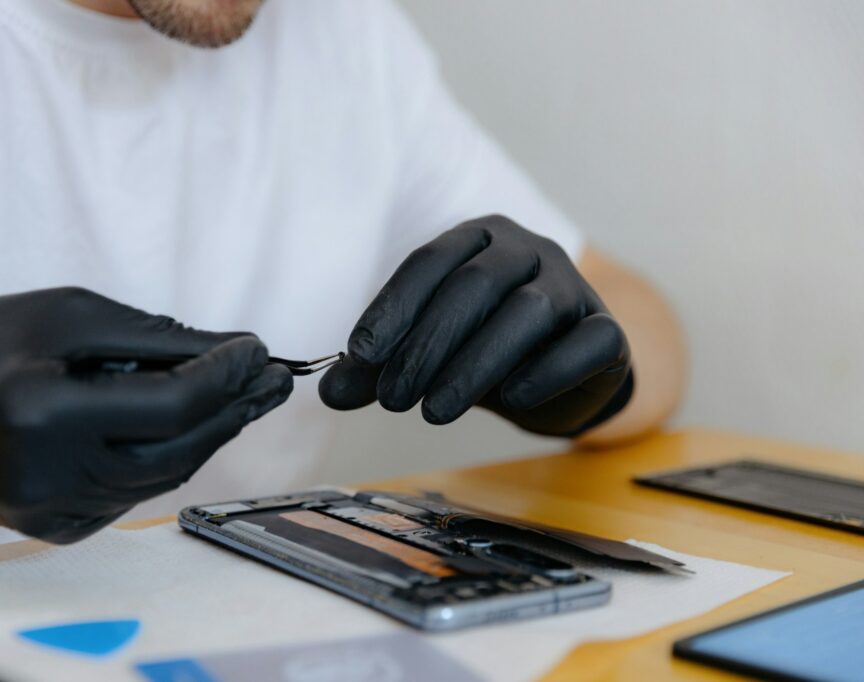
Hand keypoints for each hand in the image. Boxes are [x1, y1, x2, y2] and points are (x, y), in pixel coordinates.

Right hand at [0, 287, 291, 542]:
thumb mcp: (65, 315)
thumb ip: (154, 338)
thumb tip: (233, 351)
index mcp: (44, 413)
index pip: (170, 405)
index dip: (226, 377)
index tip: (258, 350)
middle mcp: (51, 475)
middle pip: (179, 450)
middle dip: (233, 411)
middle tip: (272, 380)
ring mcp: (51, 511)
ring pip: (163, 477)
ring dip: (209, 436)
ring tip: (244, 398)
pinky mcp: (52, 527)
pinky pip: (131, 494)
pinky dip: (165, 459)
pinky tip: (188, 428)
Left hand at [319, 215, 632, 435]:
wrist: (567, 370)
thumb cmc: (487, 350)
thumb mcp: (429, 354)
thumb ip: (380, 368)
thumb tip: (329, 393)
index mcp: (477, 238)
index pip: (428, 262)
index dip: (392, 308)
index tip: (360, 354)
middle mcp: (527, 249)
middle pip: (474, 285)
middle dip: (428, 344)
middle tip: (393, 398)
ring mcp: (572, 286)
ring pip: (527, 312)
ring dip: (475, 364)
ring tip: (434, 412)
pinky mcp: (606, 329)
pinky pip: (585, 342)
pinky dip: (546, 371)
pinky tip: (511, 400)